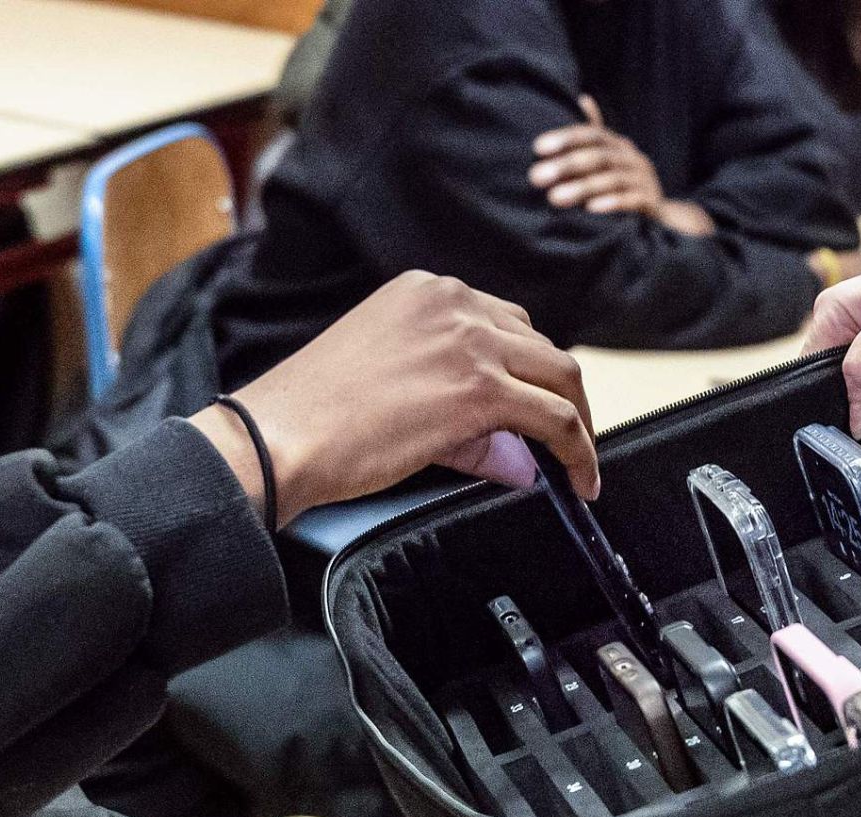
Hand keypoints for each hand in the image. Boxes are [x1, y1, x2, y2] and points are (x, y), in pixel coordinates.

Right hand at [189, 271, 598, 525]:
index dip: (529, 370)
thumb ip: (464, 413)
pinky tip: (580, 480)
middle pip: (541, 346)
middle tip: (569, 438)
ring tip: (580, 465)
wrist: (281, 436)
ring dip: (578, 424)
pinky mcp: (481, 389)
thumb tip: (520, 456)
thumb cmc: (318, 418)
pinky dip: (579, 452)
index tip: (538, 402)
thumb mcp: (396, 384)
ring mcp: (470, 342)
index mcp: (427, 291)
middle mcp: (454, 303)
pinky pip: (557, 419)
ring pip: (561, 376)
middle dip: (561, 395)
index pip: (506, 323)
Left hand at [529, 96, 706, 235]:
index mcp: (618, 145)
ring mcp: (644, 179)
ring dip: (581, 188)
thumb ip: (593, 137)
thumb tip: (583, 97)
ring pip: (612, 179)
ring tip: (554, 198)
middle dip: (566, 166)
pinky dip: (612, 203)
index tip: (537, 148)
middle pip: (598, 157)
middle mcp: (632, 157)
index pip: (591, 134)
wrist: (661, 216)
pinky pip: (632, 201)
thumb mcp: (609, 158)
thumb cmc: (624, 184)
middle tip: (536, 177)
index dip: (565, 138)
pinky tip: (590, 209)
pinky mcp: (652, 202)